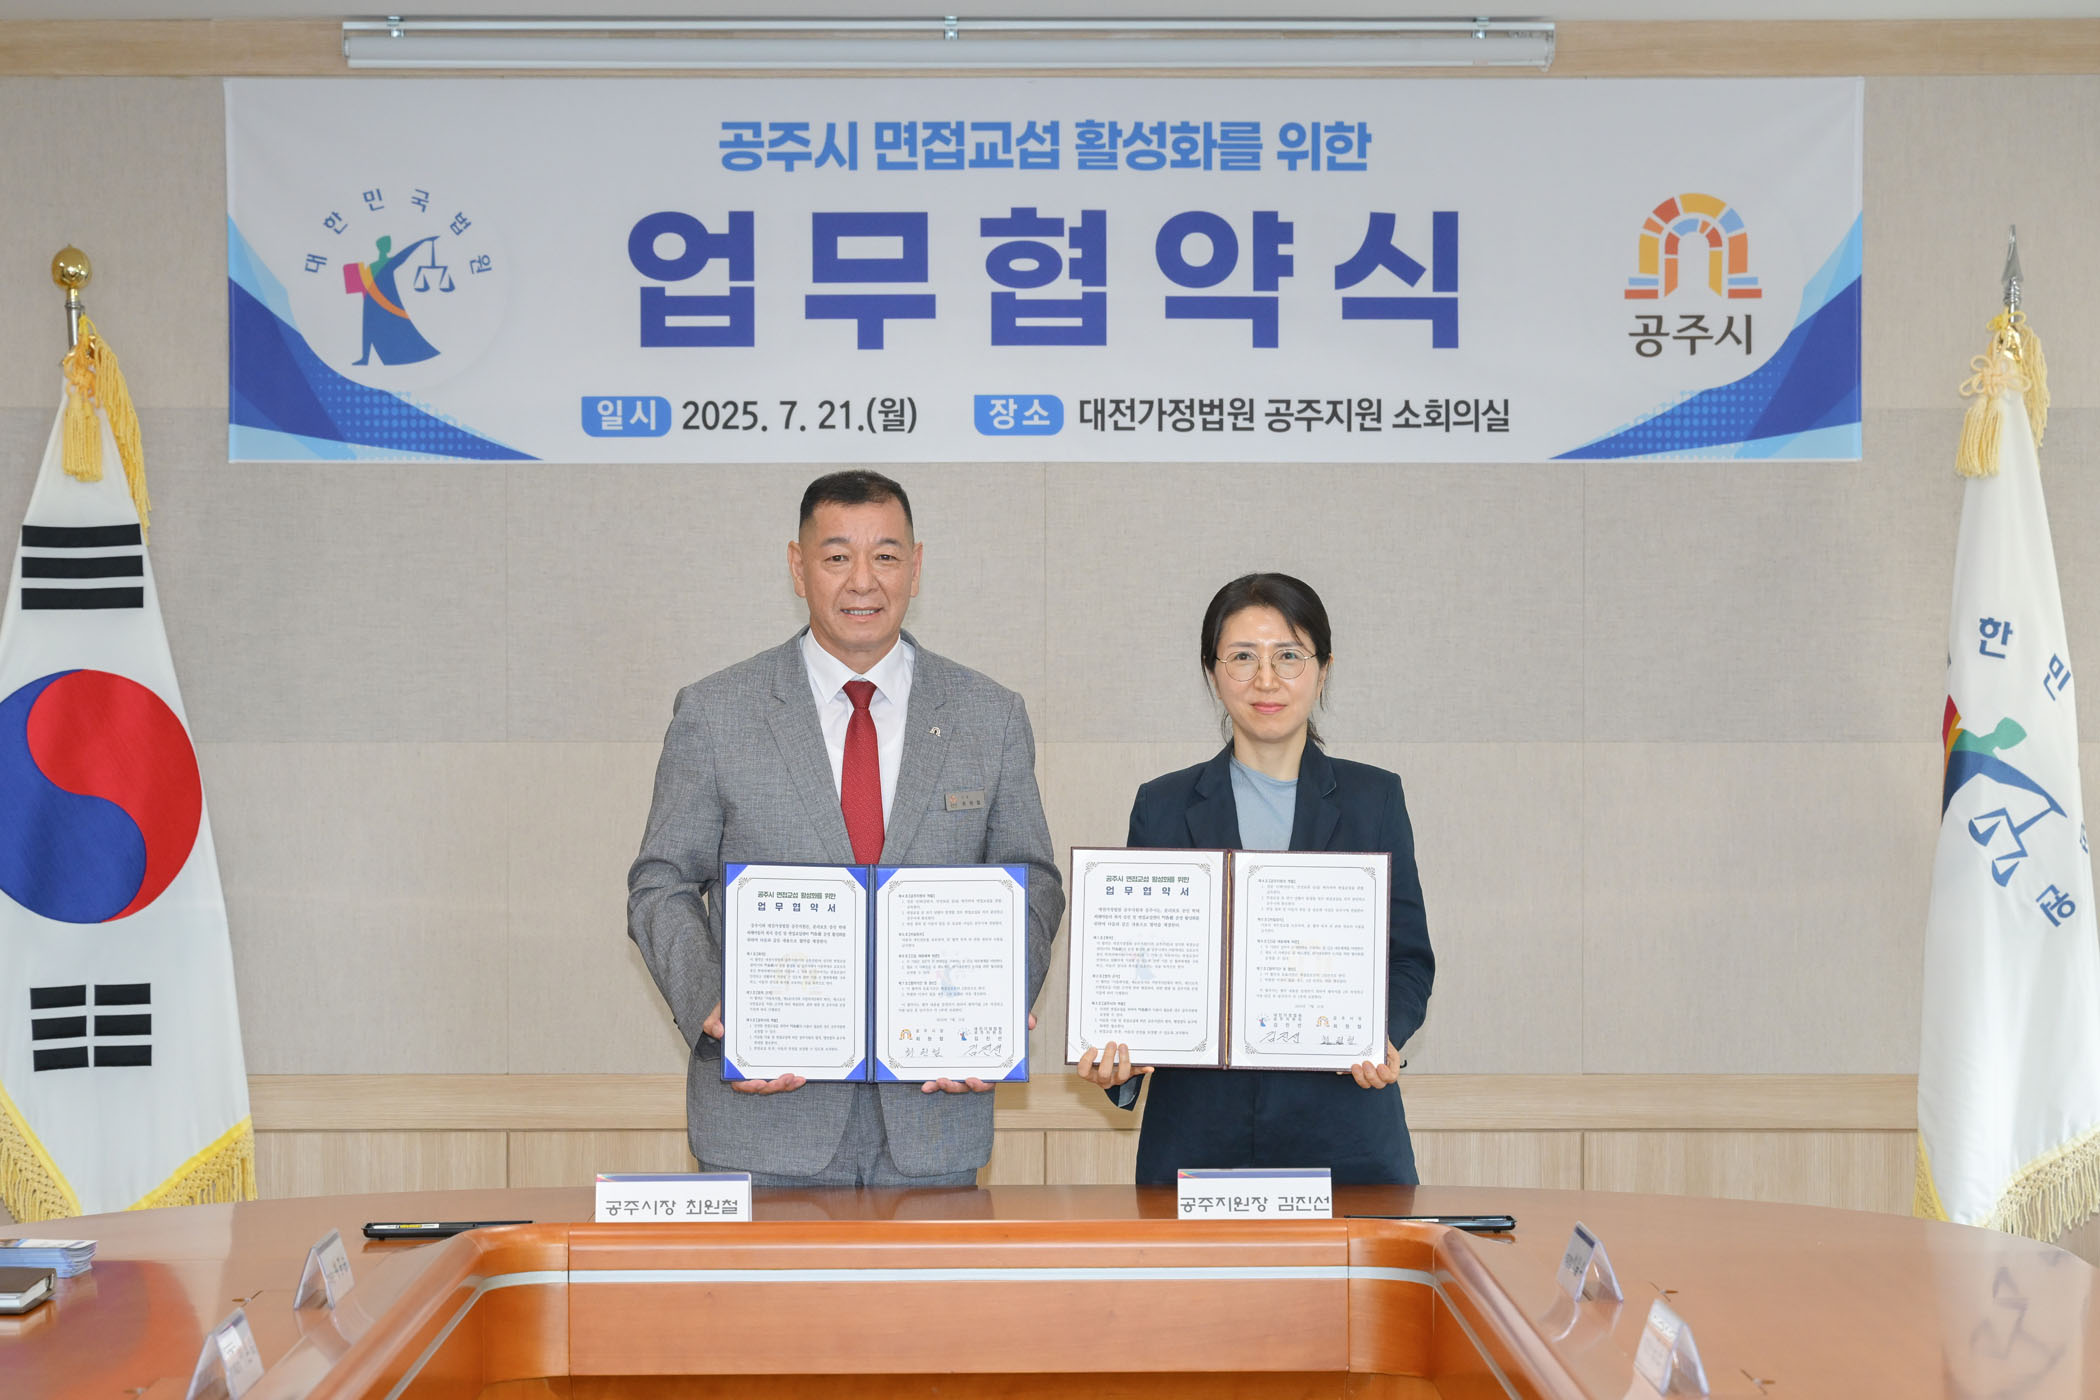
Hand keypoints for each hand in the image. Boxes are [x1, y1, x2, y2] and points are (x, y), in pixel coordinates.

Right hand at [703, 1003, 803, 1093]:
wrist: (751, 1000)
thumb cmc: (733, 1011)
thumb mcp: (720, 1012)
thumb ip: (712, 1022)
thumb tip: (719, 1031)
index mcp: (735, 1061)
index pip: (739, 1081)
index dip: (748, 1086)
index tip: (759, 1083)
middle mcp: (751, 1066)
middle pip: (761, 1086)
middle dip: (774, 1087)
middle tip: (785, 1078)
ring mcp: (766, 1064)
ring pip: (775, 1084)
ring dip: (786, 1085)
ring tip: (797, 1078)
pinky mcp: (779, 1060)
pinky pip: (785, 1075)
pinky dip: (793, 1080)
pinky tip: (802, 1076)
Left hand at [918, 1014, 1035, 1093]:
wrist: (972, 998)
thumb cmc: (996, 1017)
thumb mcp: (1010, 1017)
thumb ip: (1021, 1019)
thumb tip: (1030, 1022)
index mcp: (990, 1063)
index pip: (988, 1080)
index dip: (980, 1084)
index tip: (971, 1080)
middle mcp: (973, 1067)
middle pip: (965, 1084)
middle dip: (954, 1086)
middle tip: (944, 1080)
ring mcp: (956, 1065)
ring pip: (949, 1081)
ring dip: (940, 1085)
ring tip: (931, 1083)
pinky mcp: (942, 1060)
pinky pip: (936, 1072)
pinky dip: (929, 1079)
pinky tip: (922, 1081)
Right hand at [1075, 1041, 1153, 1088]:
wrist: (1110, 1068)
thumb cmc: (1097, 1058)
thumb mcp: (1091, 1053)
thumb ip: (1088, 1043)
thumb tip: (1083, 1029)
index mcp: (1091, 1073)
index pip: (1084, 1071)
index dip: (1087, 1061)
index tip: (1093, 1048)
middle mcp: (1103, 1078)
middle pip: (1104, 1073)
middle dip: (1108, 1057)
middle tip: (1112, 1043)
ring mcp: (1116, 1078)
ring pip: (1121, 1075)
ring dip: (1124, 1060)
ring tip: (1124, 1046)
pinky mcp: (1128, 1075)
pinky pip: (1136, 1073)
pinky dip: (1143, 1070)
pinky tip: (1149, 1067)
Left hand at [1344, 1040, 1403, 1089]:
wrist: (1368, 1033)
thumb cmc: (1378, 1036)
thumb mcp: (1382, 1036)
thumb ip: (1379, 1041)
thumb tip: (1374, 1042)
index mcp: (1390, 1064)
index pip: (1392, 1076)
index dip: (1386, 1075)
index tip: (1380, 1066)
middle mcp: (1381, 1072)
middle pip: (1379, 1083)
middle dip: (1371, 1075)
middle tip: (1365, 1063)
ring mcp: (1369, 1074)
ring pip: (1366, 1083)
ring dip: (1360, 1077)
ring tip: (1355, 1066)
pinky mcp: (1358, 1072)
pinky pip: (1353, 1076)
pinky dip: (1347, 1073)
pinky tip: (1342, 1069)